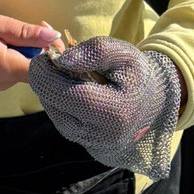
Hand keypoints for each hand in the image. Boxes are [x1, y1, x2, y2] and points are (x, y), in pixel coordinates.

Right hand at [0, 10, 61, 90]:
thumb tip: (54, 36)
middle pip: (36, 65)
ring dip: (19, 47)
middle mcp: (5, 82)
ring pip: (21, 65)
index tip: (45, 27)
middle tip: (19, 23)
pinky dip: (7, 53)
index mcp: (9, 69)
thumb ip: (24, 32)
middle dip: (35, 44)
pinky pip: (8, 67)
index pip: (48, 67)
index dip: (54, 49)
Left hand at [28, 36, 183, 179]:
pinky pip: (59, 117)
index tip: (43, 55)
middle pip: (56, 105)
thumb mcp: (124, 54)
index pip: (69, 95)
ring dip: (49, 90)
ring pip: (53, 112)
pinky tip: (65, 86)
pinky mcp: (82, 142)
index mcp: (115, 113)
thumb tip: (63, 59)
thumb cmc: (136, 75)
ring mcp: (89, 142)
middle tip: (48, 60)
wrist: (150, 102)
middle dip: (45, 80)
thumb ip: (96, 51)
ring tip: (60, 71)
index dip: (49, 75)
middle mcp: (100, 135)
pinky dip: (56, 99)